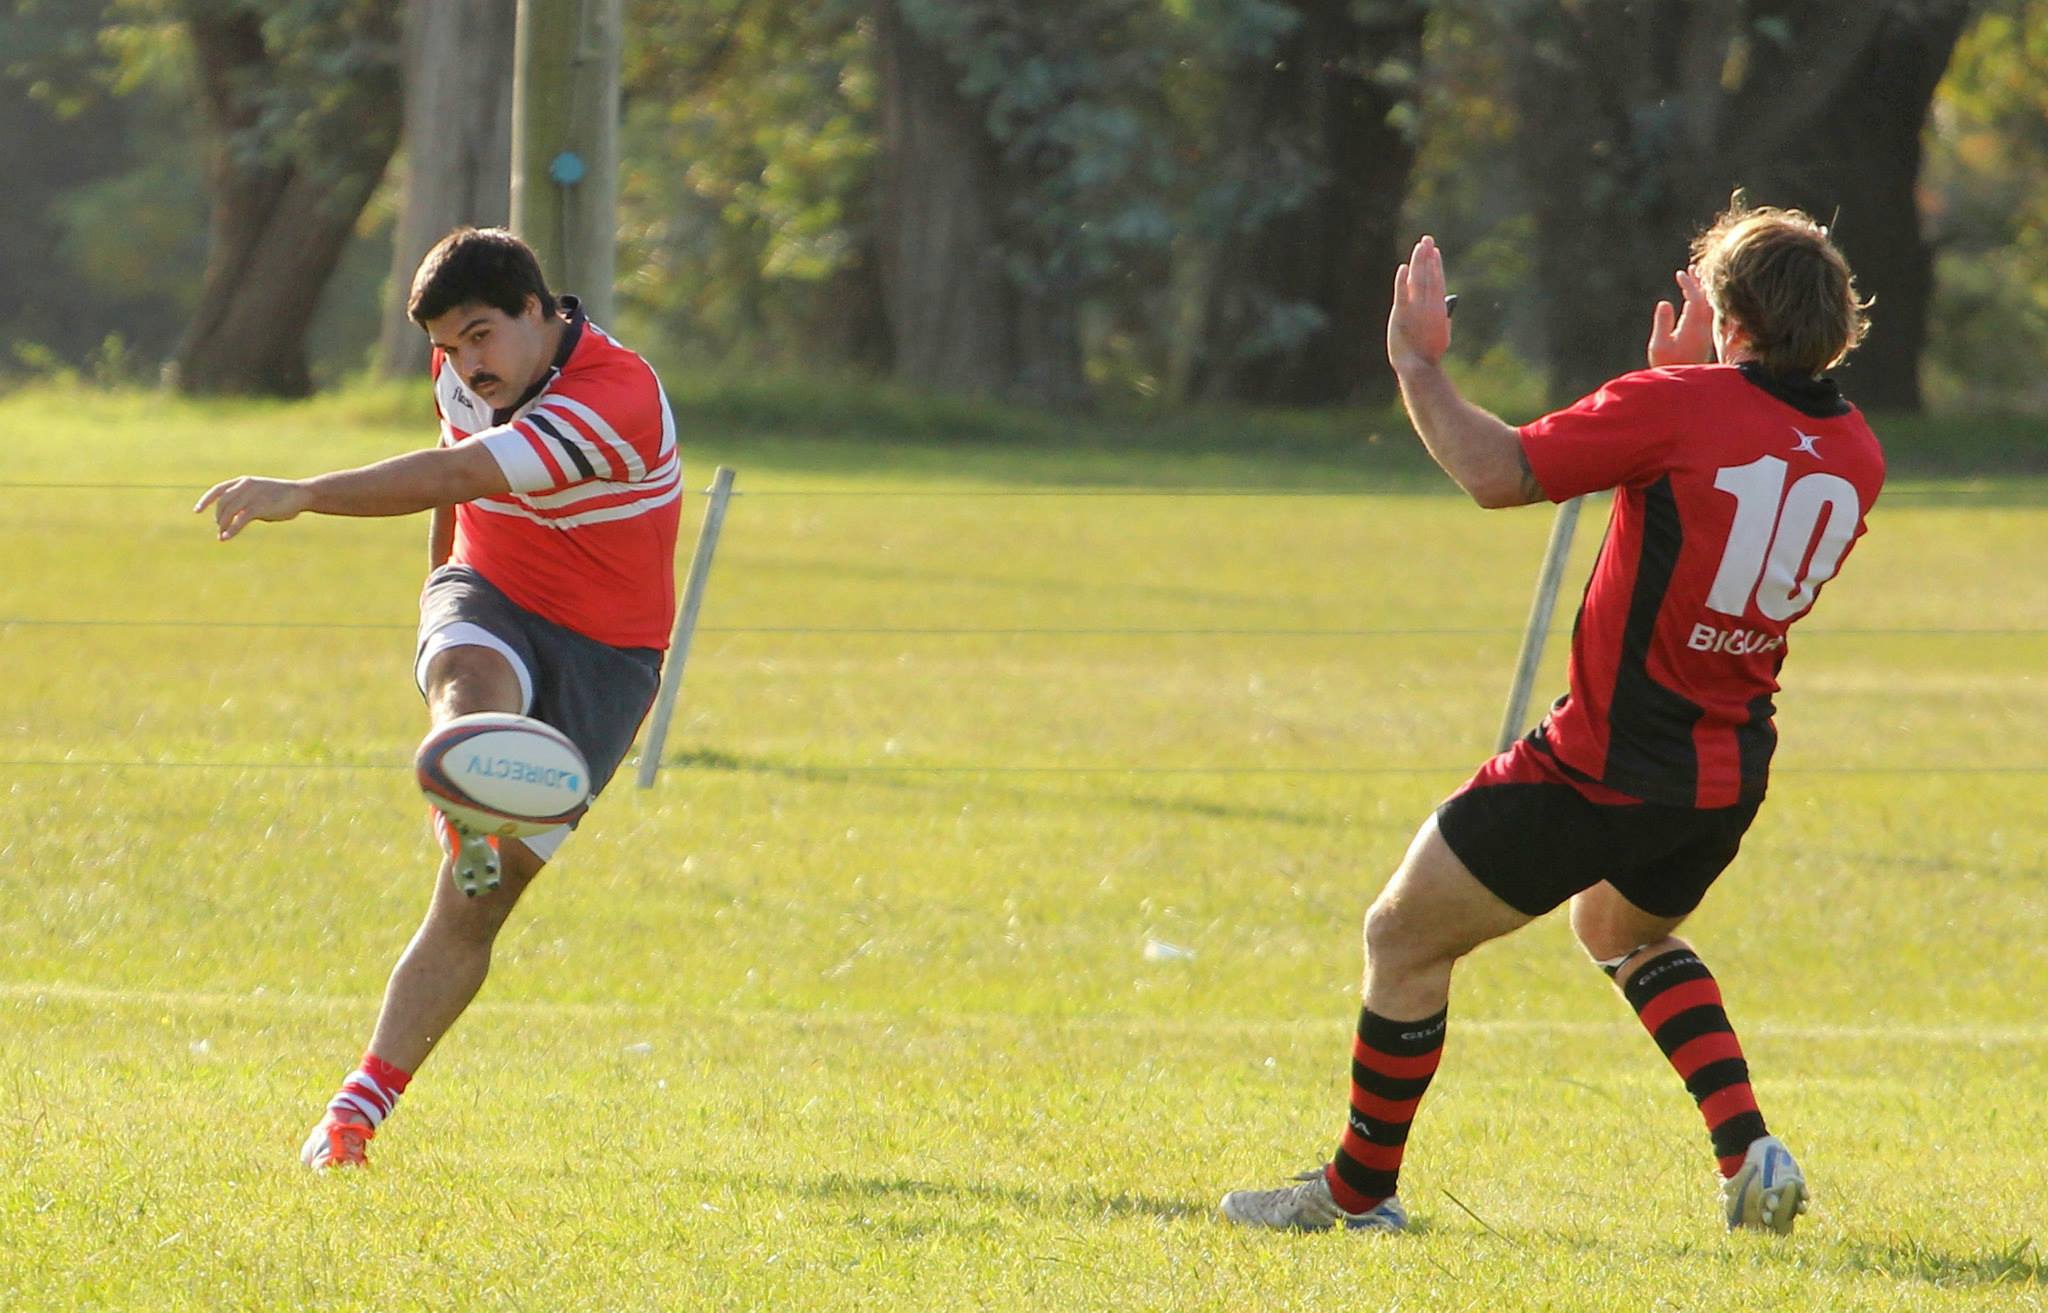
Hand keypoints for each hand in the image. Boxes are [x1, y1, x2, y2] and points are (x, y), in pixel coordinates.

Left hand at [193, 476, 310, 540]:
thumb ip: (244, 502)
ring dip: (222, 525)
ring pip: (228, 512)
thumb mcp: (259, 494)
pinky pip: (240, 520)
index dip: (205, 500)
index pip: (218, 490)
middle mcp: (245, 486)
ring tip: (222, 535)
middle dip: (218, 517)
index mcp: (243, 481)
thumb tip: (233, 518)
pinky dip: (231, 530)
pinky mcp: (259, 507)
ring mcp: (252, 496)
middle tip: (220, 528)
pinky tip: (227, 537)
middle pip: (222, 503)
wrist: (300, 494)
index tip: (197, 511)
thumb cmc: (280, 496)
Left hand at [1387, 235, 1452, 373]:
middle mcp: (1429, 306)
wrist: (1419, 366)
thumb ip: (1443, 315)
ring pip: (1418, 280)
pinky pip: (1402, 294)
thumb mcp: (1442, 332)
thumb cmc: (1429, 352)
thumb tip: (1446, 300)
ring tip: (1419, 247)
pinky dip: (1403, 281)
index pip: (1438, 281)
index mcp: (1440, 309)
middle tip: (1426, 239)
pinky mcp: (1401, 316)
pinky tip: (1404, 268)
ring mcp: (1416, 310)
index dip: (1436, 265)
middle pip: (1429, 276)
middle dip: (1427, 256)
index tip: (1434, 251)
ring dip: (1419, 262)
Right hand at [1646, 266, 1713, 366]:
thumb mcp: (1659, 345)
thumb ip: (1662, 322)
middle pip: (1707, 299)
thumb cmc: (1667, 365)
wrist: (1682, 386)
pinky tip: (1697, 298)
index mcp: (1693, 327)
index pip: (1696, 299)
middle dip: (1700, 282)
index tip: (1680, 274)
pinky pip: (1709, 312)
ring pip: (1709, 305)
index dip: (1689, 284)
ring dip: (1703, 290)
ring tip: (1697, 278)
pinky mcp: (1705, 337)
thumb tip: (1665, 303)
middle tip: (1693, 268)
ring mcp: (1706, 332)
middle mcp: (1703, 328)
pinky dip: (1704, 301)